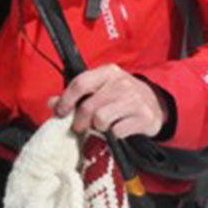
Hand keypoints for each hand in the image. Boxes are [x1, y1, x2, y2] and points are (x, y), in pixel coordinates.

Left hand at [50, 65, 166, 138]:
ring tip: (102, 126)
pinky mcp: (143, 117)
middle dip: (79, 121)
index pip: (80, 83)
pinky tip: (118, 129)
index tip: (60, 112)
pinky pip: (117, 131)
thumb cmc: (121, 96)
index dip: (66, 100)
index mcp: (107, 72)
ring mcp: (134, 100)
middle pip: (89, 106)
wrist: (156, 104)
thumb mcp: (101, 88)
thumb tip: (51, 103)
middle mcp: (121, 83)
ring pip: (101, 120)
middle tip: (79, 126)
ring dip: (98, 128)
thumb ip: (76, 94)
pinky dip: (114, 135)